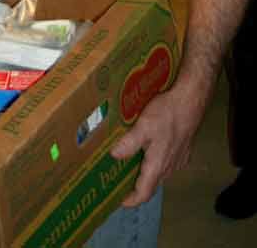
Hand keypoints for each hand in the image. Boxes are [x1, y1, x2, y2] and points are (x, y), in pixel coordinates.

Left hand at [110, 84, 204, 205]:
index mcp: (158, 165)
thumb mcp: (143, 126)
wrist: (190, 102)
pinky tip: (149, 151)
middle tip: (120, 181)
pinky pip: (168, 164)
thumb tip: (114, 156)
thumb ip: (129, 143)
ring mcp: (179, 160)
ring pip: (160, 174)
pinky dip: (157, 163)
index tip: (120, 201)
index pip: (144, 193)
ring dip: (147, 173)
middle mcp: (170, 167)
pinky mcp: (184, 152)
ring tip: (131, 165)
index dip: (132, 200)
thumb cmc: (166, 114)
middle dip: (137, 186)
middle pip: (152, 184)